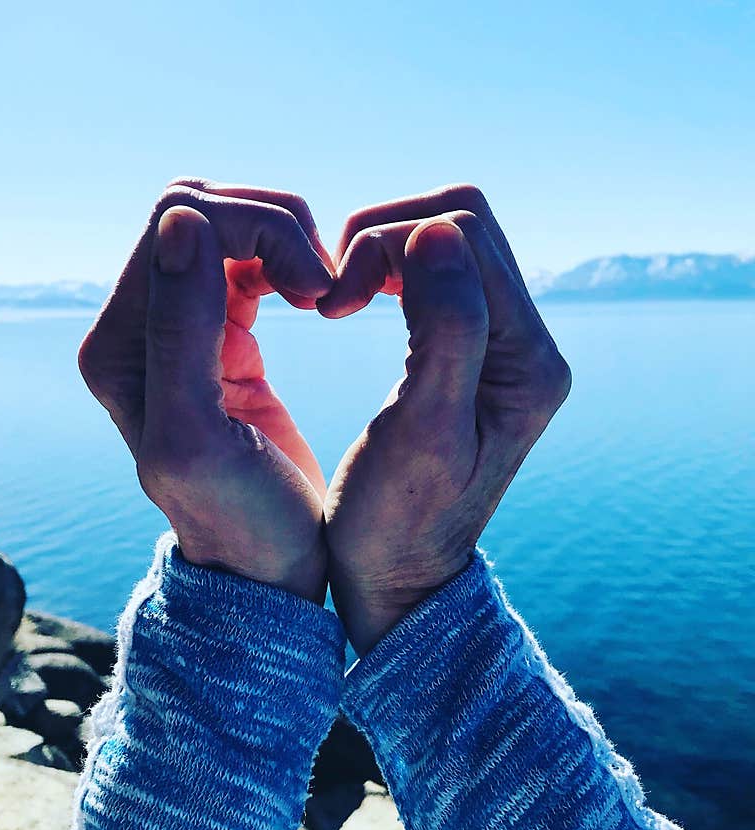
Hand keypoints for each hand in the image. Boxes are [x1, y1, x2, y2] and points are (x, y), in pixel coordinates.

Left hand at [78, 180, 333, 601]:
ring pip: (224, 224)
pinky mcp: (220, 332)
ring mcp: (178, 326)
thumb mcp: (200, 441)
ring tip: (323, 293)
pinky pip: (247, 258)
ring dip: (284, 240)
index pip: (178, 222)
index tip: (317, 287)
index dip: (257, 231)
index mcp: (119, 346)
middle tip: (324, 285)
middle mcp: (137, 327)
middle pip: (198, 210)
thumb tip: (183, 224)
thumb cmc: (242, 522)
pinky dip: (287, 260)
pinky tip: (317, 296)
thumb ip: (181, 333)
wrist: (266, 564)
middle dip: (273, 226)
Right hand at [318, 185, 571, 652]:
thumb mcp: (419, 432)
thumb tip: (437, 231)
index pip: (465, 235)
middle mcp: (528, 344)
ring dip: (382, 249)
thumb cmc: (396, 522)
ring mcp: (501, 345)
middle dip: (384, 235)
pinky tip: (354, 300)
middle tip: (332, 291)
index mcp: (528, 362)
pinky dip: (387, 269)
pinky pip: (434, 273)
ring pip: (446, 239)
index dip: (386, 242)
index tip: (331, 300)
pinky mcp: (471, 350)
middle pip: (462, 222)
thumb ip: (444, 328)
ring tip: (337, 297)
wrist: (399, 575)